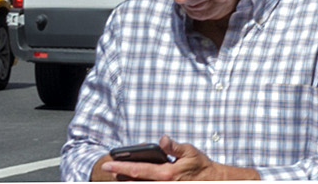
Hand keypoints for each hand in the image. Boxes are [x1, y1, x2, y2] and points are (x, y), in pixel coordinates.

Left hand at [94, 147, 227, 180]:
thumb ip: (174, 146)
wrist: (212, 181)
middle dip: (118, 178)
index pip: (138, 170)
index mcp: (166, 172)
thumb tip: (162, 139)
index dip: (121, 166)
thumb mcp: (189, 151)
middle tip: (105, 171)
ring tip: (115, 178)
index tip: (108, 162)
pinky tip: (131, 182)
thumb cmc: (199, 165)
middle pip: (134, 183)